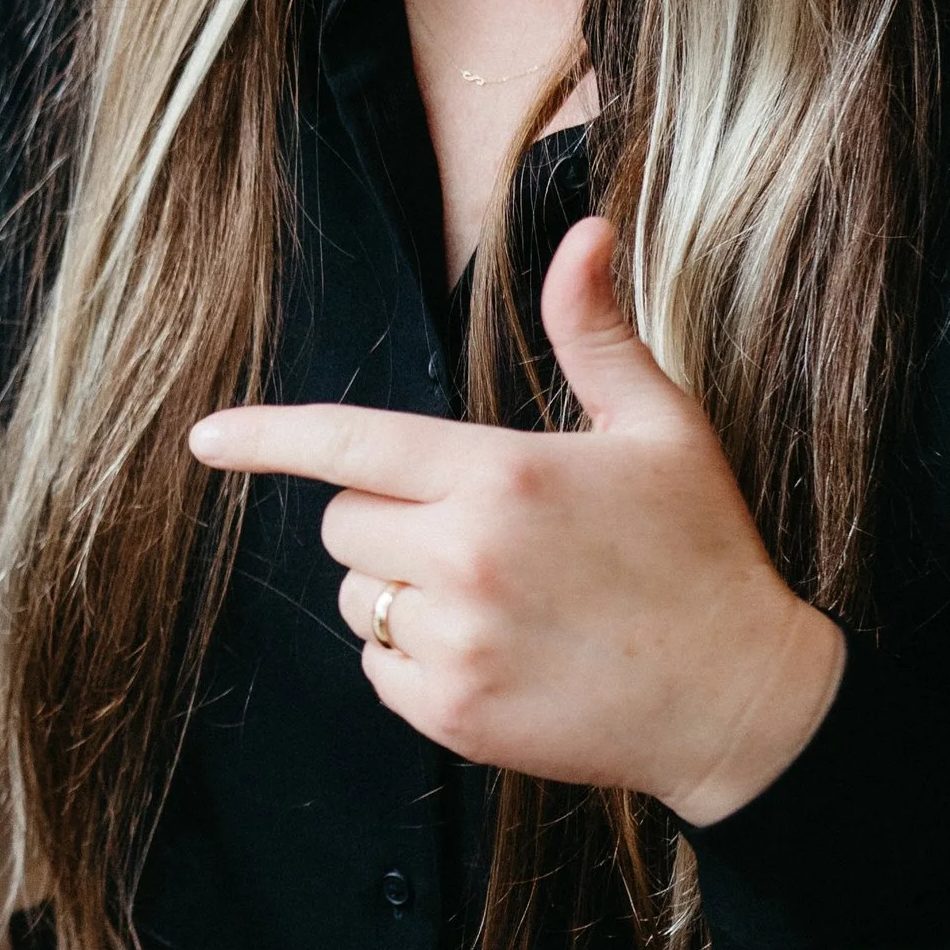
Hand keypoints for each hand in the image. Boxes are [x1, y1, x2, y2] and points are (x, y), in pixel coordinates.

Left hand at [188, 217, 843, 824]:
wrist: (744, 703)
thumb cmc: (702, 552)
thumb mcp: (661, 427)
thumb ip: (596, 332)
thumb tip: (584, 231)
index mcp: (502, 475)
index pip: (350, 445)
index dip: (267, 438)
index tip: (205, 439)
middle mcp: (466, 557)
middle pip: (347, 524)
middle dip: (390, 519)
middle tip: (482, 532)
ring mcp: (456, 645)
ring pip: (358, 600)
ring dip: (401, 593)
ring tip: (500, 599)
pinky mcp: (454, 717)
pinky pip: (378, 672)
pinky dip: (416, 662)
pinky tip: (499, 655)